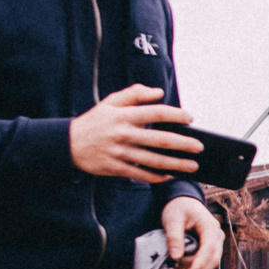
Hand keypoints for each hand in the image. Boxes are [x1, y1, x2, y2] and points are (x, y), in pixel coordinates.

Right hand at [70, 84, 199, 180]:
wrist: (68, 143)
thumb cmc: (94, 121)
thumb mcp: (110, 102)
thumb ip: (134, 93)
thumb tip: (159, 92)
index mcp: (123, 115)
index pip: (155, 113)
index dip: (175, 115)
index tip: (190, 118)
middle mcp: (123, 134)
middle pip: (159, 140)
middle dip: (183, 144)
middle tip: (199, 147)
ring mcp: (120, 153)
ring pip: (153, 160)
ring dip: (176, 164)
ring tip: (192, 165)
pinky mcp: (116, 168)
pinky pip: (140, 174)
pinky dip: (157, 177)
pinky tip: (170, 176)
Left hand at [163, 197, 224, 268]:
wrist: (184, 203)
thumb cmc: (178, 209)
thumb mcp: (172, 219)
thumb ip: (174, 237)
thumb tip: (176, 257)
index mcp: (209, 226)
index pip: (208, 247)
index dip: (201, 262)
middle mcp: (217, 235)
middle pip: (213, 259)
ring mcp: (216, 242)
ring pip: (211, 262)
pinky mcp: (211, 248)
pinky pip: (206, 261)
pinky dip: (196, 267)